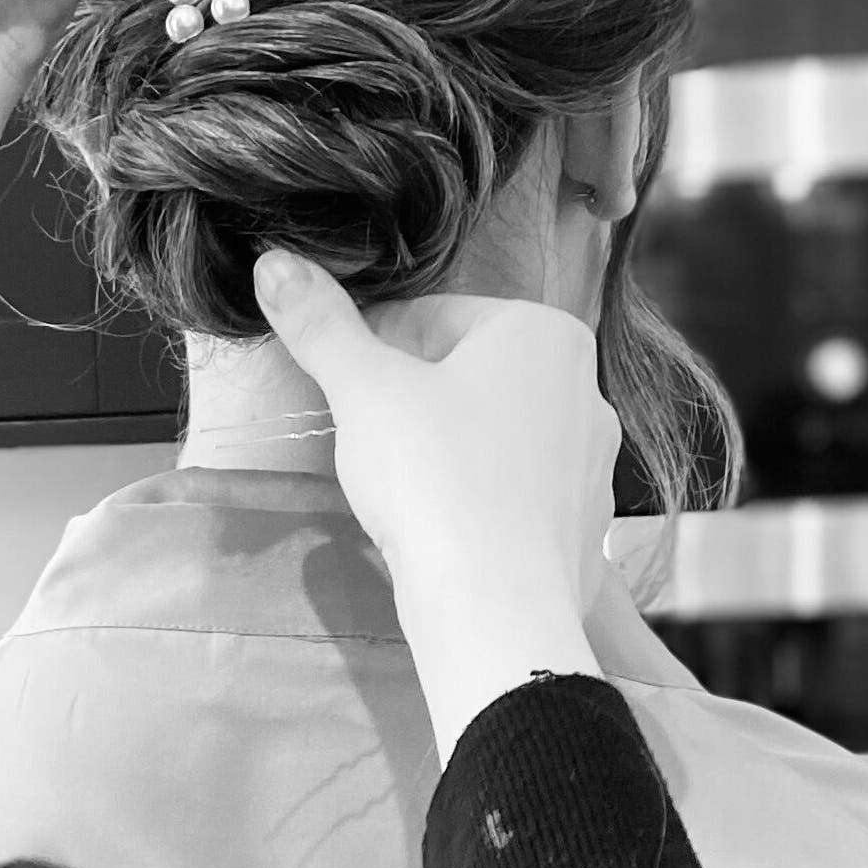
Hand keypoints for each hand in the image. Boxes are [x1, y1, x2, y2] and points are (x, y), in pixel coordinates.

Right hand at [252, 252, 615, 757]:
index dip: (372, 350)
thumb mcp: (362, 389)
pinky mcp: (584, 527)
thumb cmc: (433, 477)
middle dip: (410, 400)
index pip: (433, 317)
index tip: (343, 389)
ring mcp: (593, 464)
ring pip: (492, 434)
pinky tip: (439, 529)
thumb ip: (319, 322)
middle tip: (364, 439)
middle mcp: (586, 389)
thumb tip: (274, 259)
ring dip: (443, 450)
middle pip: (466, 374)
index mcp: (545, 333)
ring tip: (399, 489)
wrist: (495, 608)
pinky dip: (475, 502)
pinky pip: (514, 495)